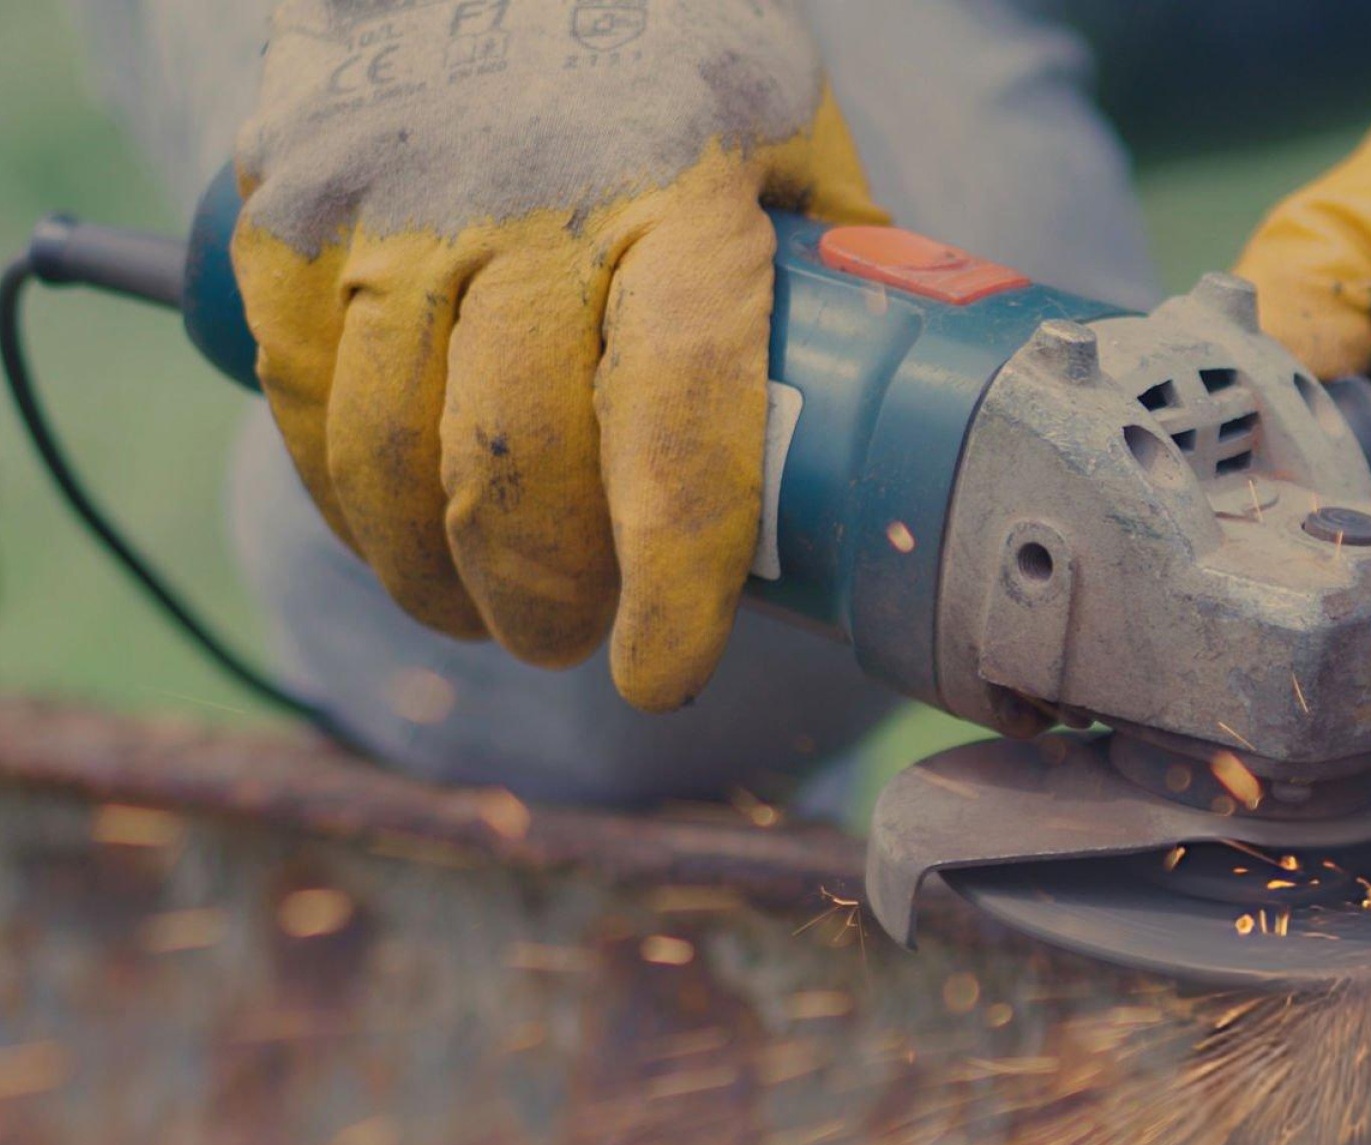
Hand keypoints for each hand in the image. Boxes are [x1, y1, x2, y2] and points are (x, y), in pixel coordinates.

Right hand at [233, 0, 883, 708]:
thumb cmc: (680, 49)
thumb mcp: (792, 139)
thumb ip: (832, 277)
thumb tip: (886, 437)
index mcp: (688, 192)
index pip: (678, 419)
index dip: (670, 576)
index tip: (661, 673)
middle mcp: (535, 202)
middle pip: (518, 460)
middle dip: (544, 598)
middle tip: (574, 641)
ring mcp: (404, 201)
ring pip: (390, 447)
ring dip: (432, 574)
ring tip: (479, 617)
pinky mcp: (301, 203)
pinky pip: (303, 390)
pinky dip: (336, 496)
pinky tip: (386, 541)